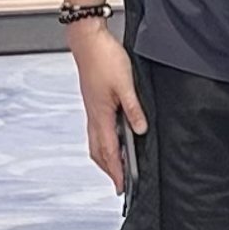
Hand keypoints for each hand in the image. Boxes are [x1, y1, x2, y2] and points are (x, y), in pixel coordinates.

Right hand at [70, 20, 144, 186]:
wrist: (87, 41)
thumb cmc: (105, 59)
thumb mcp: (126, 84)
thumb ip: (133, 108)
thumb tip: (140, 130)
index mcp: (100, 116)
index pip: (109, 152)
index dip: (116, 171)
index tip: (122, 188)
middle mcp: (93, 116)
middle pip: (99, 152)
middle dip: (109, 169)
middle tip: (121, 183)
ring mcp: (92, 110)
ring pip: (96, 142)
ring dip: (106, 157)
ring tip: (118, 166)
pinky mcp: (94, 102)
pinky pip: (97, 130)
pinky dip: (105, 142)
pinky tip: (114, 138)